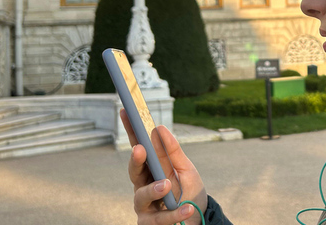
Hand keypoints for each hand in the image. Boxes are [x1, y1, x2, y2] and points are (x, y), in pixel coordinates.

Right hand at [121, 109, 207, 224]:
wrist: (200, 220)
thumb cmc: (190, 193)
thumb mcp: (186, 169)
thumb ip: (173, 152)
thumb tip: (159, 128)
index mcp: (151, 170)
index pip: (139, 149)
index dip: (131, 131)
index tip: (126, 112)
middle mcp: (143, 187)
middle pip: (133, 172)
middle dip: (135, 160)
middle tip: (140, 148)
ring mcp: (144, 207)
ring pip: (141, 196)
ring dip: (154, 189)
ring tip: (167, 185)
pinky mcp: (150, 224)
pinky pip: (160, 218)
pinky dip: (175, 213)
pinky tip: (187, 209)